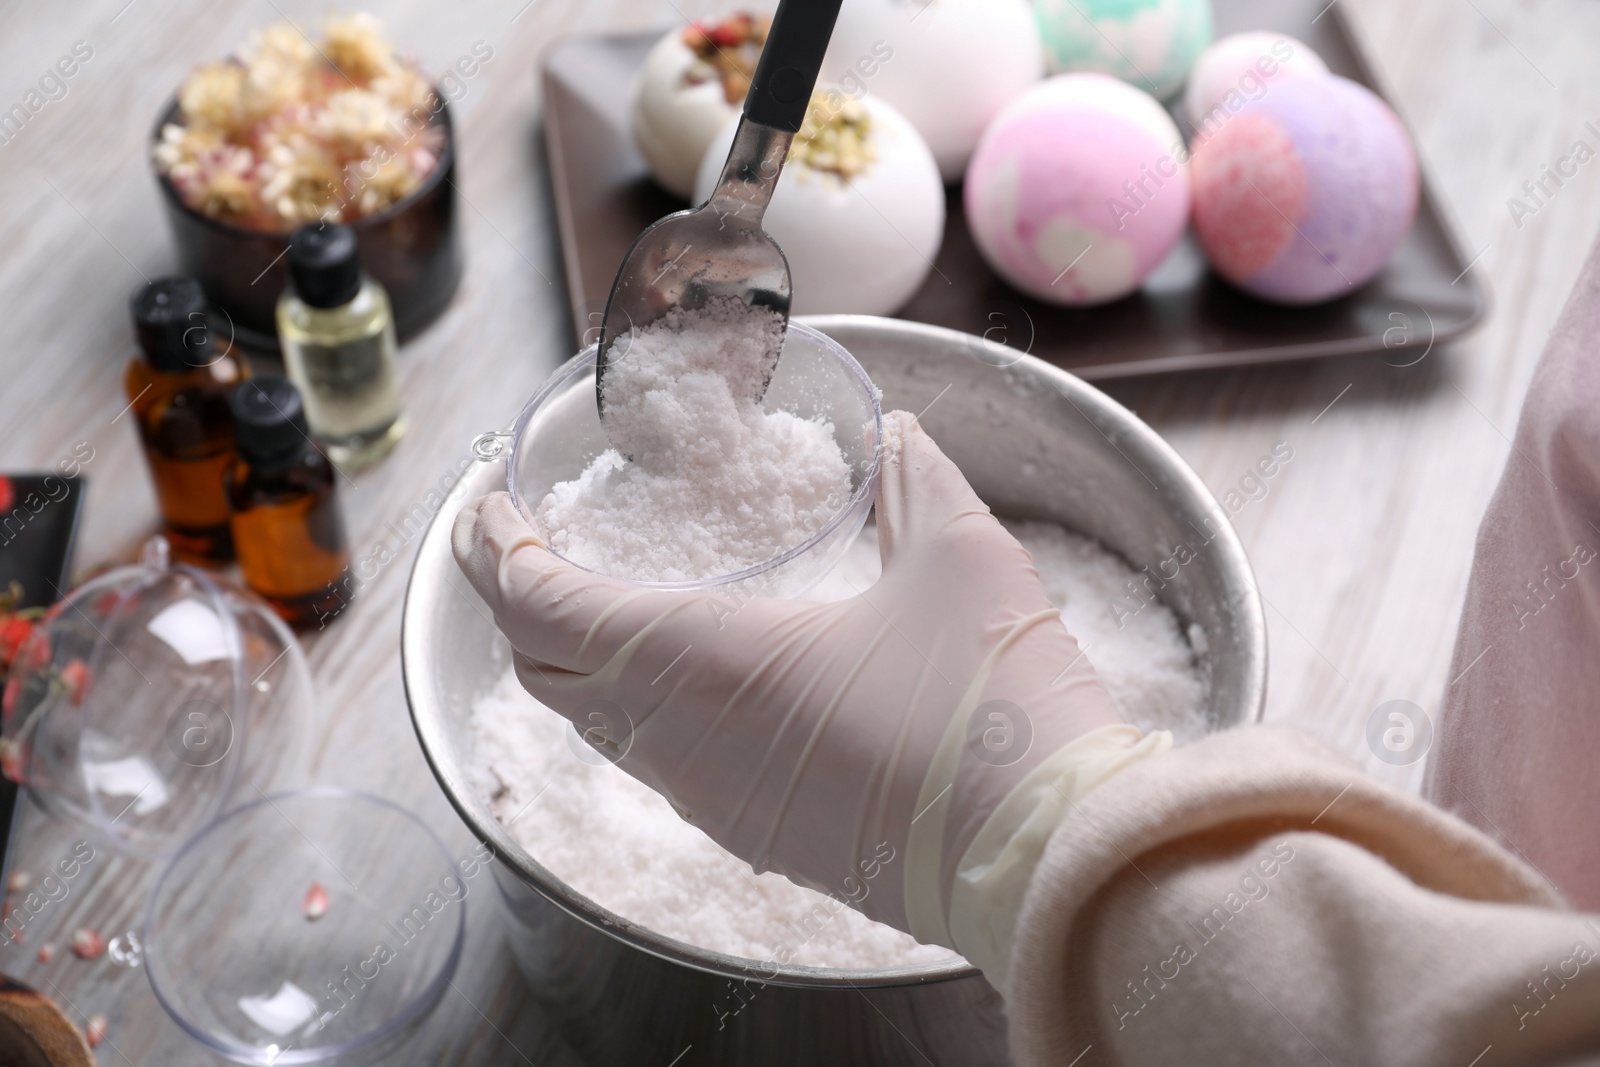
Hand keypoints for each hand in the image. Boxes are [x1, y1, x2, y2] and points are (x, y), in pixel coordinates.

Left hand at [454, 411, 1128, 945]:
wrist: (1044, 854)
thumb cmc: (993, 708)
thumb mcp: (960, 559)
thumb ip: (918, 481)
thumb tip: (900, 436)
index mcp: (704, 661)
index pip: (543, 608)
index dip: (497, 554)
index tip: (487, 508)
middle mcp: (681, 740)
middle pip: (546, 671)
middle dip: (516, 602)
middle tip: (519, 545)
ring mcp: (711, 799)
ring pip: (595, 724)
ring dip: (571, 657)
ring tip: (590, 598)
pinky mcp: (751, 834)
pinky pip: (653, 763)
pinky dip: (628, 705)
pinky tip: (679, 674)